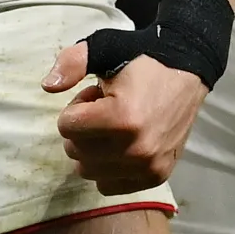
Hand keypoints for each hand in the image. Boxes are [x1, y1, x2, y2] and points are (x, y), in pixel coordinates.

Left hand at [44, 44, 208, 195]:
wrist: (187, 72)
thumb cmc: (141, 59)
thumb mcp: (104, 47)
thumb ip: (72, 63)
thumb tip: (47, 86)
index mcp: (122, 118)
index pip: (66, 127)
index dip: (77, 107)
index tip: (97, 96)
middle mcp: (137, 149)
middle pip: (75, 151)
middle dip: (83, 128)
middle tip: (105, 109)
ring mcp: (149, 167)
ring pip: (88, 171)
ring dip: (93, 148)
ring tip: (114, 125)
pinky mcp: (157, 177)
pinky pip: (108, 185)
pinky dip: (106, 167)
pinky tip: (122, 144)